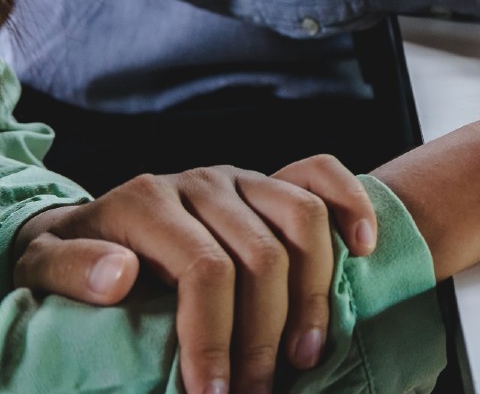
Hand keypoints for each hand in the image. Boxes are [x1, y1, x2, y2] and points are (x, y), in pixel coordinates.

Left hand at [13, 155, 377, 393]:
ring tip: (305, 353)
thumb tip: (119, 277)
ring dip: (315, 295)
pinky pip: (324, 177)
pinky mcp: (271, 179)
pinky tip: (363, 250)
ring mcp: (243, 177)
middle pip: (261, 257)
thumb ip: (71, 268)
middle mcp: (203, 182)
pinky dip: (353, 208)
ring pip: (303, 224)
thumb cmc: (79, 256)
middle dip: (265, 335)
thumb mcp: (45, 264)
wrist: (93, 222)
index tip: (214, 393)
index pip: (203, 270)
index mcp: (146, 201)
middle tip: (260, 390)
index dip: (214, 337)